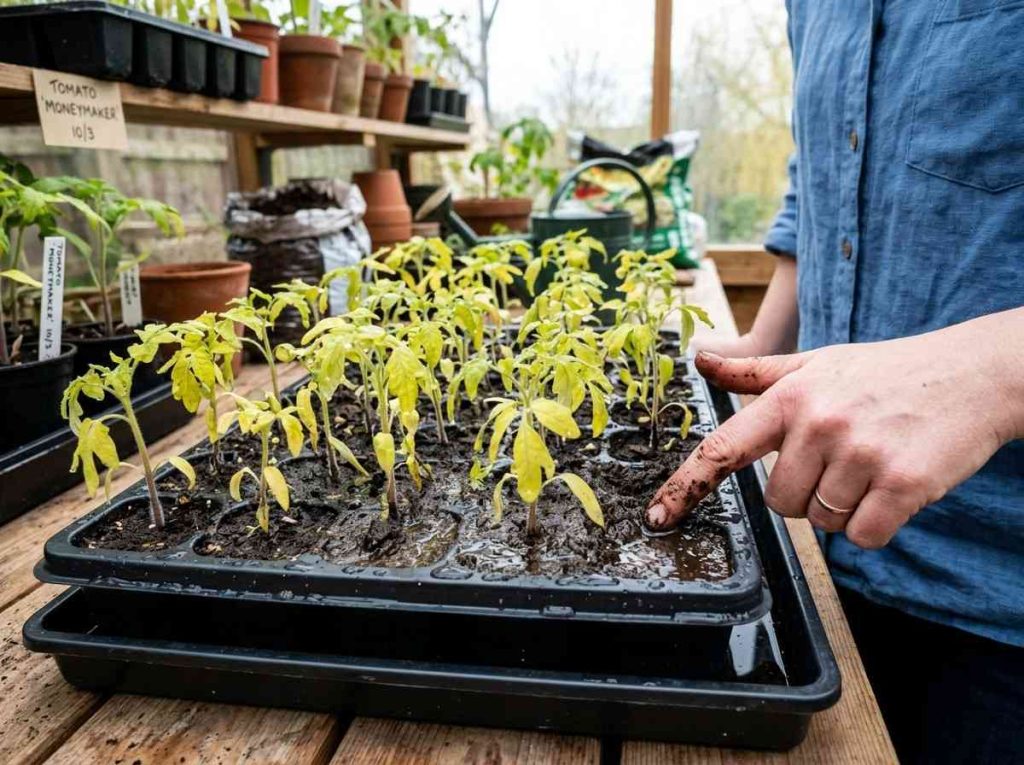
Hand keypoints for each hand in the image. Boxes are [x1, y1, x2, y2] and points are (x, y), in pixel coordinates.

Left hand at [646, 311, 1023, 547]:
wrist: (970, 374)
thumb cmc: (883, 372)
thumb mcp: (816, 362)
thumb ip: (755, 373)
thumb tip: (700, 359)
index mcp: (790, 396)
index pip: (724, 447)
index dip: (686, 485)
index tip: (658, 516)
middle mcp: (820, 424)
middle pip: (779, 502)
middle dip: (803, 493)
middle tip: (838, 459)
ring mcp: (862, 455)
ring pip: (822, 522)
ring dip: (843, 506)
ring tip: (870, 464)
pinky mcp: (904, 485)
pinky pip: (863, 536)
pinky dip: (875, 525)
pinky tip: (892, 487)